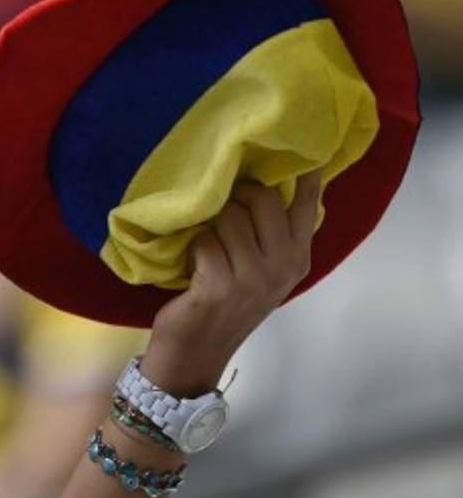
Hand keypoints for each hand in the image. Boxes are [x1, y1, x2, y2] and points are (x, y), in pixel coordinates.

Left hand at [140, 171, 320, 396]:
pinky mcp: (221, 284)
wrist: (196, 350)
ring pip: (228, 216)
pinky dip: (192, 247)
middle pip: (260, 198)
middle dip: (231, 196)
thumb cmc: (221, 301)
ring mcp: (254, 277)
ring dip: (207, 225)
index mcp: (297, 258)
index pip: (306, 206)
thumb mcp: (258, 268)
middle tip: (216, 213)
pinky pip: (204, 239)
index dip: (305, 174)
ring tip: (206, 248)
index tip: (304, 147)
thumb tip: (264, 181)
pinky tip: (192, 266)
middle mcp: (283, 265)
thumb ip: (269, 232)